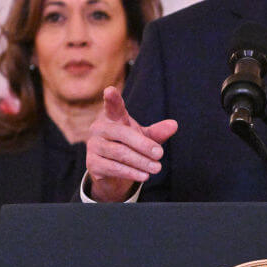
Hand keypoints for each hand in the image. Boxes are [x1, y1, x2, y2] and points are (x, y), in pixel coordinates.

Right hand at [86, 86, 178, 201]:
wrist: (113, 172)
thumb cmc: (130, 147)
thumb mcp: (145, 138)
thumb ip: (158, 132)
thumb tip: (174, 125)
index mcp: (113, 118)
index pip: (113, 106)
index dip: (112, 98)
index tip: (109, 90)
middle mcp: (99, 129)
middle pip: (122, 134)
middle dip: (143, 144)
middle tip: (160, 154)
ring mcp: (93, 146)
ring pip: (119, 152)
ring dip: (140, 161)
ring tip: (157, 168)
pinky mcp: (92, 164)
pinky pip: (113, 168)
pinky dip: (130, 173)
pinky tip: (144, 176)